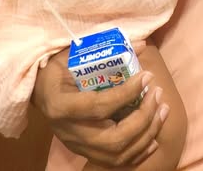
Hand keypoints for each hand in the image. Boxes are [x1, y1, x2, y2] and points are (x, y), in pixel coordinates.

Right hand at [32, 47, 167, 166]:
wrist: (40, 92)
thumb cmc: (58, 70)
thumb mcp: (72, 54)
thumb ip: (103, 50)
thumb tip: (141, 44)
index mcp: (61, 105)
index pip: (99, 106)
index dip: (127, 93)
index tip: (146, 76)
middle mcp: (70, 132)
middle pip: (113, 138)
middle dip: (142, 118)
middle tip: (157, 94)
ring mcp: (78, 146)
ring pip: (118, 154)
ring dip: (146, 133)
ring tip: (162, 109)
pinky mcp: (86, 153)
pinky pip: (116, 163)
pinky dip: (139, 152)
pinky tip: (154, 137)